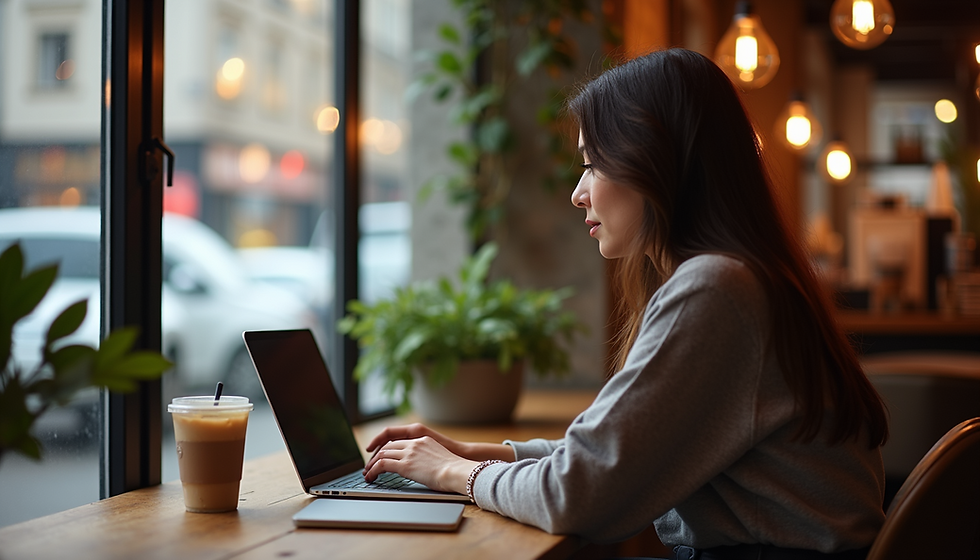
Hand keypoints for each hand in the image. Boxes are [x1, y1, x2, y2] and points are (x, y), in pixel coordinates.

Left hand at [365, 423, 515, 461]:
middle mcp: (414, 443)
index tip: (378, 452)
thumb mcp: (440, 457)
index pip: (397, 439)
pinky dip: (372, 470)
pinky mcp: (405, 465)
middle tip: (369, 465)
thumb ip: (429, 457)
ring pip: (382, 454)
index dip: (385, 446)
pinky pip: (382, 465)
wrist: (458, 471)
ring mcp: (409, 453)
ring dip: (371, 464)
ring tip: (367, 473)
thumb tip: (425, 467)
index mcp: (422, 439)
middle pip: (387, 445)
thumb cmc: (454, 469)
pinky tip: (370, 477)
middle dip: (376, 456)